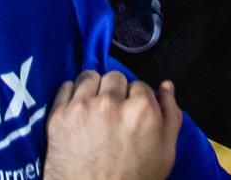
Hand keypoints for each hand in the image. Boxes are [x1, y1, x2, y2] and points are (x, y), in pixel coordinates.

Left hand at [43, 72, 181, 179]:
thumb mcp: (165, 153)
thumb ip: (170, 115)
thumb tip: (166, 87)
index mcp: (142, 110)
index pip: (141, 85)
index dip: (137, 101)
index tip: (132, 115)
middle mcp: (111, 102)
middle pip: (115, 78)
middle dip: (116, 93)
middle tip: (113, 114)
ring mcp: (82, 108)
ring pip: (89, 77)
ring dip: (94, 89)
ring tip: (94, 109)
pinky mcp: (59, 116)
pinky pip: (65, 87)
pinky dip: (71, 96)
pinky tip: (77, 112)